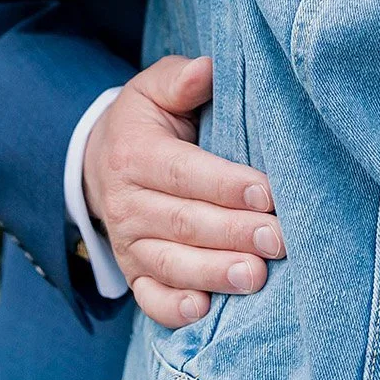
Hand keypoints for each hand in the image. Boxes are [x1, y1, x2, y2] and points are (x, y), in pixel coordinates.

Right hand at [82, 55, 283, 329]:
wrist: (100, 161)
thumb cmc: (146, 121)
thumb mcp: (155, 88)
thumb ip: (180, 79)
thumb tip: (207, 68)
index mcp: (136, 154)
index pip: (184, 173)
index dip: (226, 185)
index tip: (268, 193)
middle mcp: (127, 204)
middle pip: (184, 222)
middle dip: (234, 233)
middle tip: (279, 240)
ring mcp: (129, 244)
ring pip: (170, 264)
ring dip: (213, 273)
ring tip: (255, 277)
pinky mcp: (134, 274)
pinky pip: (149, 298)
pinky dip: (174, 309)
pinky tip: (204, 311)